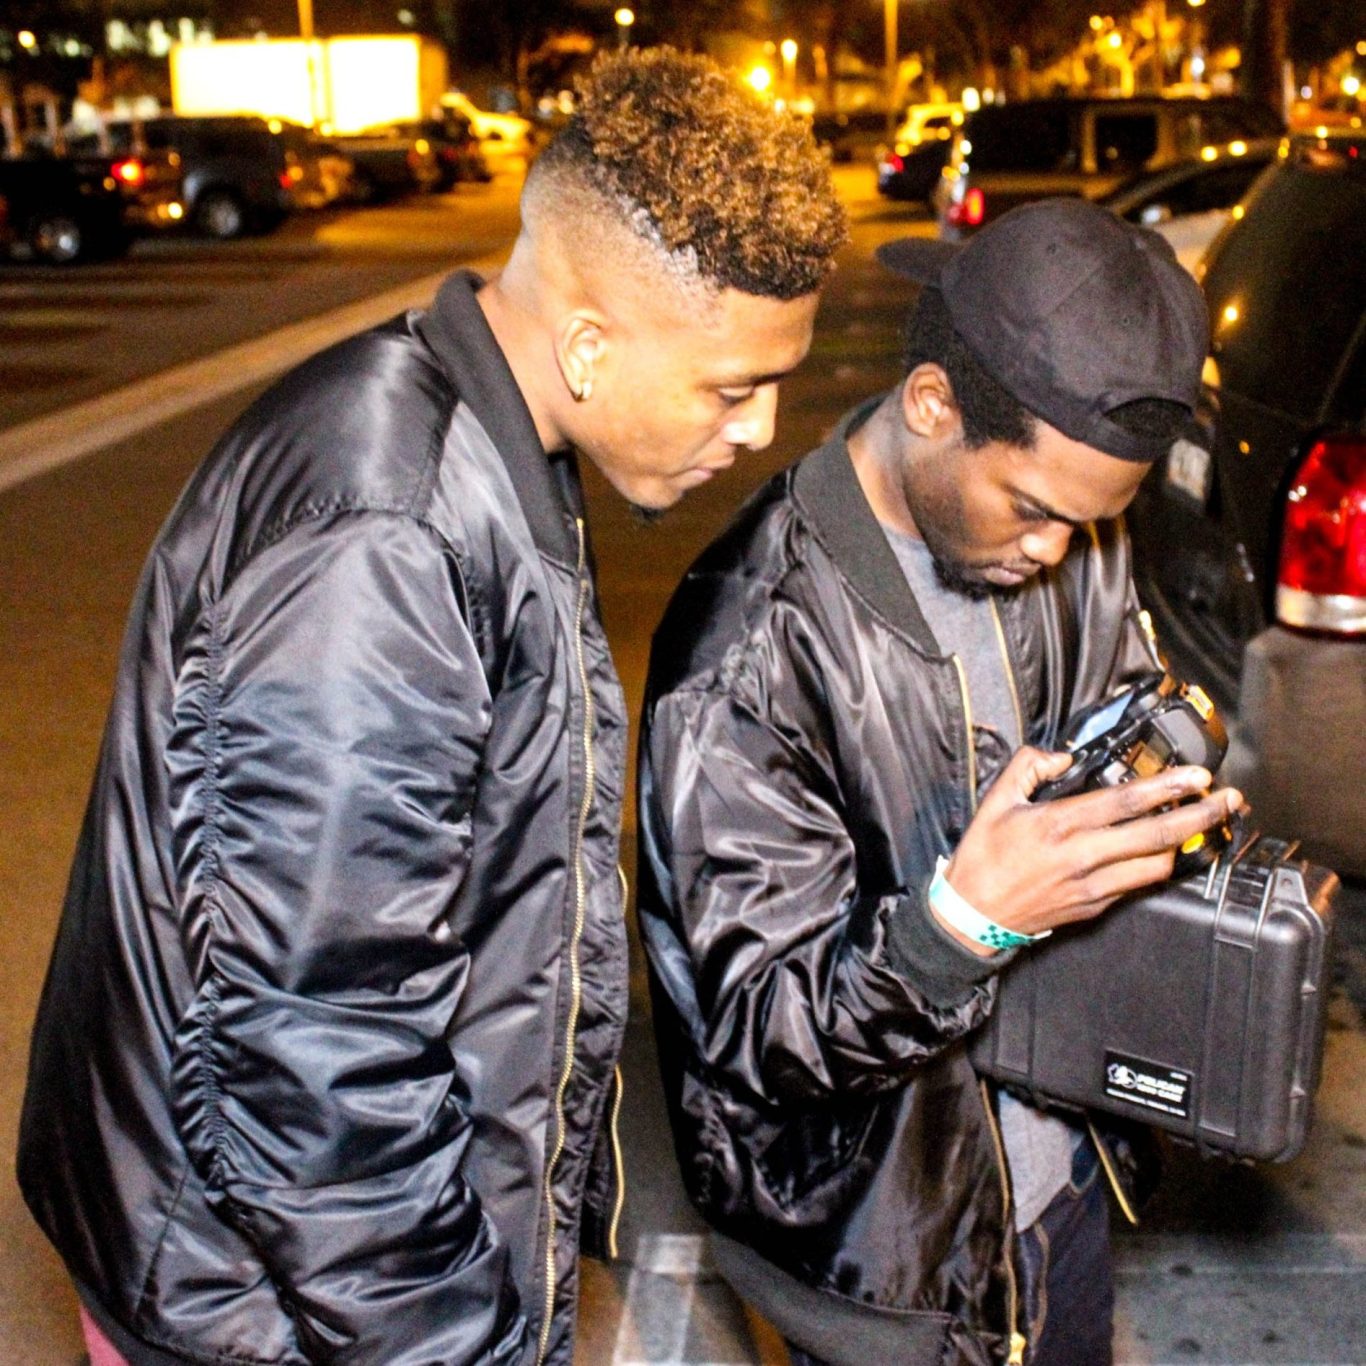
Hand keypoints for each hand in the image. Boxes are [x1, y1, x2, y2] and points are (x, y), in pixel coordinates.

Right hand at [934, 747, 1242, 955]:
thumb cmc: (983, 859)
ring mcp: (1093, 886)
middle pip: (1157, 834)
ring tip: (1205, 825)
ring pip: (1157, 865)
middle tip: (1229, 800)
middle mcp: (1083, 856)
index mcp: (1059, 824)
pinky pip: (1137, 884)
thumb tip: (1061, 754)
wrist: (972, 915)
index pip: (1126, 801)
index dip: (1168, 787)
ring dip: (1186, 843)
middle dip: (1200, 815)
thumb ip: (1028, 767)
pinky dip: (1157, 866)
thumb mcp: (995, 801)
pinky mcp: (1095, 906)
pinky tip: (1166, 853)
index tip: (1197, 777)